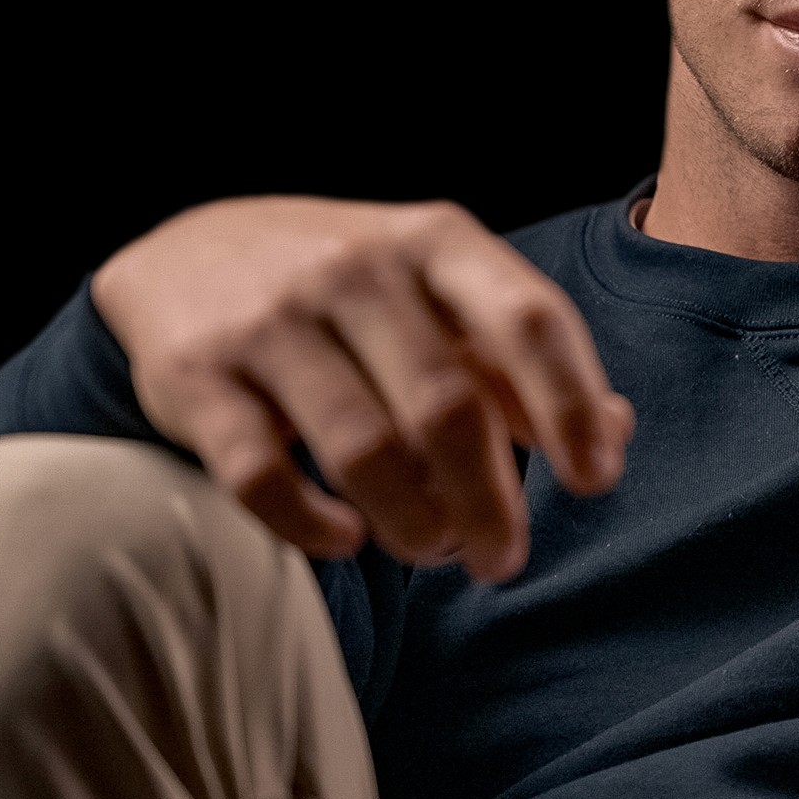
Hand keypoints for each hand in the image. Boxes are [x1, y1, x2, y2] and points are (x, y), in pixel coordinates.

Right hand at [94, 197, 634, 578]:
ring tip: (430, 547)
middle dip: (489, 501)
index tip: (595, 480)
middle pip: (447, 406)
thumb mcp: (439, 294)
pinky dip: (314, 526)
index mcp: (433, 240)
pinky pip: (263, 476)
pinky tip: (345, 537)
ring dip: (412, 521)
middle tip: (500, 558)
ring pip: (362, 449)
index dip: (571, 405)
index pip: (527, 319)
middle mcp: (353, 267)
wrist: (184, 255)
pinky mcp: (196, 375)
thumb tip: (614, 435)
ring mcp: (269, 318)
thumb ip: (520, 360)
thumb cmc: (348, 294)